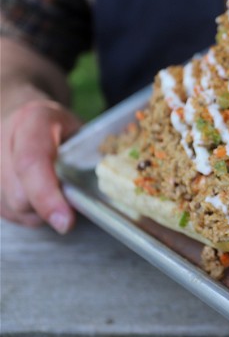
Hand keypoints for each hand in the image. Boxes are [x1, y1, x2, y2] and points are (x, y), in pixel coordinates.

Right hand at [1, 100, 80, 232]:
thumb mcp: (82, 131)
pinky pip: (8, 212)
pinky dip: (28, 213)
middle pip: (19, 193)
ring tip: (55, 192)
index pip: (32, 162)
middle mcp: (2, 138)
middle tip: (71, 201)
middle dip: (49, 207)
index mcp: (33, 119)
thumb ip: (89, 156)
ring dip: (39, 212)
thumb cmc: (60, 127)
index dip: (47, 195)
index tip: (66, 222)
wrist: (24, 114)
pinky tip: (39, 196)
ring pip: (13, 207)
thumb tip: (110, 189)